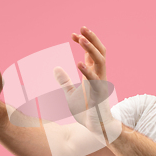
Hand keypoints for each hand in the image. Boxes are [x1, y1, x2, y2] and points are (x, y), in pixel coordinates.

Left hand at [54, 27, 119, 142]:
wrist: (97, 128)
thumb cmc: (86, 111)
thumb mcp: (70, 94)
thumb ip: (64, 81)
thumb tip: (55, 68)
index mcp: (93, 75)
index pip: (91, 53)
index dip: (85, 42)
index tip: (73, 34)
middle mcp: (99, 77)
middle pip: (100, 52)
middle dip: (92, 39)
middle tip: (82, 27)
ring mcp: (101, 84)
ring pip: (100, 61)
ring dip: (91, 50)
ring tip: (81, 39)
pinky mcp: (99, 95)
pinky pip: (94, 80)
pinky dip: (87, 71)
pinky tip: (78, 63)